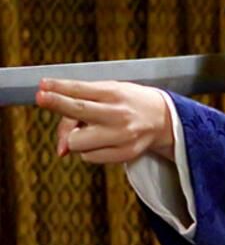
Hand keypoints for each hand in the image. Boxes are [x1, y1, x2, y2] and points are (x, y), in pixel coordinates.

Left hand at [35, 79, 173, 163]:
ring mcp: (122, 136)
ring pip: (77, 141)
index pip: (81, 90)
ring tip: (89, 130)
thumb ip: (82, 108)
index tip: (42, 86)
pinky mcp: (124, 154)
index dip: (58, 88)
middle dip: (56, 104)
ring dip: (75, 137)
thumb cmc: (130, 103)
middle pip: (78, 111)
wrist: (163, 118)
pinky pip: (89, 157)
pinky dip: (88, 150)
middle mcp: (119, 114)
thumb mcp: (110, 93)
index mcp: (116, 94)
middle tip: (42, 98)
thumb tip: (61, 150)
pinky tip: (101, 141)